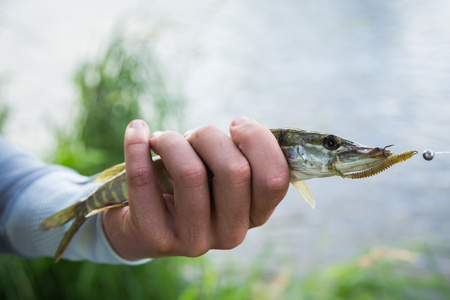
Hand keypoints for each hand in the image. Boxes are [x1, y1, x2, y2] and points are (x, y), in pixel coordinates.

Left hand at [103, 116, 288, 259]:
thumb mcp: (221, 172)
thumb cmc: (192, 187)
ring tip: (162, 140)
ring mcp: (195, 241)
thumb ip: (240, 154)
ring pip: (191, 172)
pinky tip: (137, 131)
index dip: (258, 140)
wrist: (145, 226)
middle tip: (191, 136)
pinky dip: (136, 145)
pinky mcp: (156, 237)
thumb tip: (243, 125)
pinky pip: (144, 178)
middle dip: (208, 136)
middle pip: (234, 170)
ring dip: (173, 141)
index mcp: (255, 215)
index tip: (235, 125)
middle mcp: (232, 234)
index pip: (274, 179)